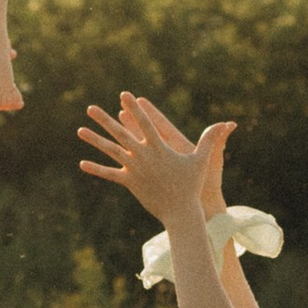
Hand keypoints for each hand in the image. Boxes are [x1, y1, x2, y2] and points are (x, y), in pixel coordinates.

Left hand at [78, 94, 234, 229]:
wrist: (181, 211)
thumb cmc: (192, 185)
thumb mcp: (202, 160)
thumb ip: (211, 139)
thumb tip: (228, 124)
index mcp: (159, 148)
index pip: (145, 122)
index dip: (135, 108)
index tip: (125, 95)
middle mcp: (144, 156)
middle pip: (121, 133)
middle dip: (105, 119)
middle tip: (90, 107)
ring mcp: (134, 169)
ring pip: (111, 151)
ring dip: (94, 140)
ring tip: (79, 129)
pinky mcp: (130, 182)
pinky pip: (110, 174)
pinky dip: (96, 169)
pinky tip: (81, 163)